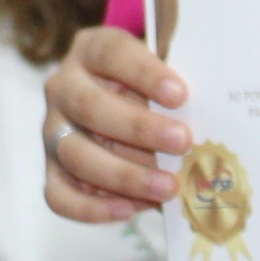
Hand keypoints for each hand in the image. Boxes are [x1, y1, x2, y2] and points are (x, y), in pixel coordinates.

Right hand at [44, 26, 186, 224]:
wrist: (122, 105)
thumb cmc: (150, 87)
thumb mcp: (161, 75)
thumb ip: (174, 89)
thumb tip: (208, 117)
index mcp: (90, 50)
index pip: (112, 53)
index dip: (145, 73)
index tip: (180, 94)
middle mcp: (63, 87)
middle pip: (89, 106)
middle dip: (139, 128)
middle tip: (183, 142)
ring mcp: (52, 130)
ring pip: (75, 154)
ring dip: (124, 174)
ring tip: (168, 187)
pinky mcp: (51, 169)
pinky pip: (59, 195)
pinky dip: (91, 208)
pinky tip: (130, 210)